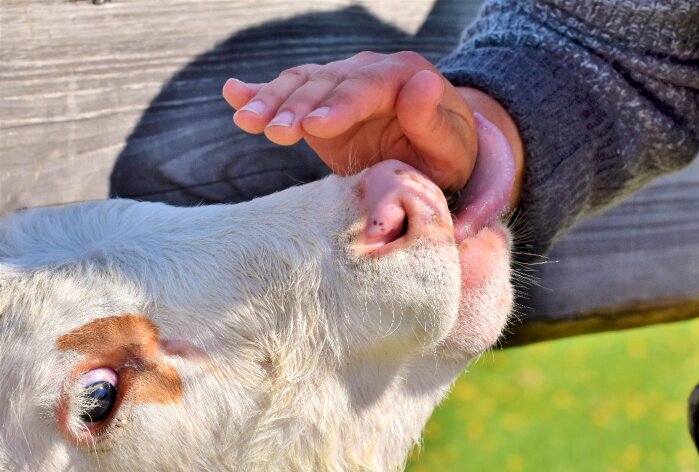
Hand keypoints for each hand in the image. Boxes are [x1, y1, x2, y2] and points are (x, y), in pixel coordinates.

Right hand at [223, 51, 478, 191]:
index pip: (366, 86)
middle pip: (326, 84)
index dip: (339, 105)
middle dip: (297, 106)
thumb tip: (421, 83)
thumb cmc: (447, 157)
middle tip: (273, 132)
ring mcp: (341, 83)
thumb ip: (433, 120)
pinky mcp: (321, 102)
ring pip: (302, 84)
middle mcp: (369, 71)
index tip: (315, 127)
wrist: (435, 156)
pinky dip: (259, 92)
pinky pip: (289, 91)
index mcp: (404, 76)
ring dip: (272, 102)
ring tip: (247, 122)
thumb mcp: (451, 147)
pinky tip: (232, 93)